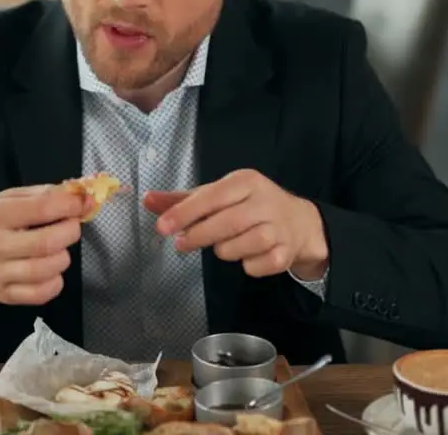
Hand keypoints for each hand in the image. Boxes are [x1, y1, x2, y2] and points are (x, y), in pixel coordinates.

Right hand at [0, 185, 88, 309]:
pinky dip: (55, 282)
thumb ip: (36, 195)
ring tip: (58, 248)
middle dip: (71, 231)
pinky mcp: (3, 295)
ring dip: (63, 257)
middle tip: (71, 226)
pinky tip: (50, 271)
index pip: (41, 208)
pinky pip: (40, 294)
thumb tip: (74, 194)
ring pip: (47, 269)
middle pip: (48, 242)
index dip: (70, 205)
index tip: (82, 202)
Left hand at [144, 169, 328, 280]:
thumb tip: (147, 199)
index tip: (162, 227)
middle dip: (198, 235)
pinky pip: (255, 267)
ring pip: (239, 247)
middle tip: (181, 244)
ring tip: (225, 244)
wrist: (300, 222)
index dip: (185, 212)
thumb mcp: (218, 195)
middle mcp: (265, 201)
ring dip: (224, 250)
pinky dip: (246, 265)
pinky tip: (249, 255)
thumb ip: (183, 200)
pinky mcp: (286, 254)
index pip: (211, 196)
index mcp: (246, 181)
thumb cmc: (249, 205)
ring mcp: (279, 228)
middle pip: (226, 223)